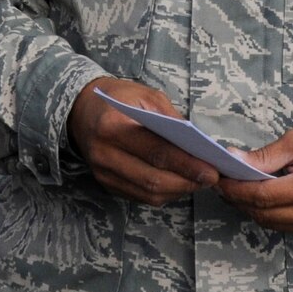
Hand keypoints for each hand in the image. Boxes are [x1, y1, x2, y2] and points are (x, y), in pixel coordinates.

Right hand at [66, 77, 217, 205]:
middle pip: (153, 179)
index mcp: (113, 126)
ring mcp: (103, 173)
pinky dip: (164, 193)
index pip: (156, 152)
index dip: (187, 164)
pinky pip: (140, 196)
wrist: (79, 109)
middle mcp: (104, 154)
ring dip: (178, 190)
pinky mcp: (106, 184)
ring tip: (199, 182)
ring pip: (148, 193)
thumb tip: (199, 144)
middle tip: (211, 179)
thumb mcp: (145, 96)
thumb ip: (172, 119)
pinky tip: (179, 183)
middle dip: (187, 182)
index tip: (212, 171)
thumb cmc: (117, 98)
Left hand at [217, 127, 292, 236]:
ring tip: (236, 187)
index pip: (262, 196)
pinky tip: (257, 196)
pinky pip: (283, 224)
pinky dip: (266, 212)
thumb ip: (265, 155)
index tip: (219, 177)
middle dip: (238, 199)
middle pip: (263, 214)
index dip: (236, 189)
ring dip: (250, 207)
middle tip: (222, 181)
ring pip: (270, 223)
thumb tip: (234, 161)